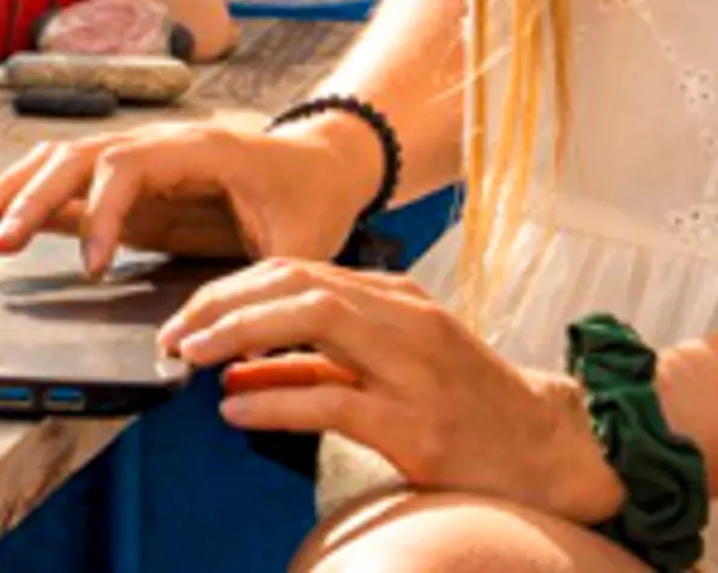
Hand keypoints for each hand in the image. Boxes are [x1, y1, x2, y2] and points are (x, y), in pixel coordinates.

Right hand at [0, 115, 375, 277]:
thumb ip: (271, 286)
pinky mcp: (129, 185)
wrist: (322, 163)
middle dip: (32, 197)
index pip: (129, 166)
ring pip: (62, 162)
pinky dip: (21, 193)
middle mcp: (160, 145)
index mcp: (201, 149)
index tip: (94, 270)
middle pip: (80, 157)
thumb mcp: (303, 244)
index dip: (103, 216)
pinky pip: (67, 183)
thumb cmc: (311, 199)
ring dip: (14, 191)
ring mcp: (140, 160)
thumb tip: (242, 340)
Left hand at [167, 258, 624, 525]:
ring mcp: (414, 369)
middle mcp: (406, 320)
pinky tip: (237, 410)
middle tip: (175, 331)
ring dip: (242, 335)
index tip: (189, 312)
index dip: (235, 287)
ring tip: (193, 356)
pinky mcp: (416, 424)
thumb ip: (323, 363)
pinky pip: (334, 400)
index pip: (301, 270)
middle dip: (226, 302)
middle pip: (299, 284)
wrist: (542, 449)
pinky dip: (277, 401)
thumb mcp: (396, 365)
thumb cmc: (465, 406)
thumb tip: (240, 371)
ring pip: (315, 322)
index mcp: (399, 298)